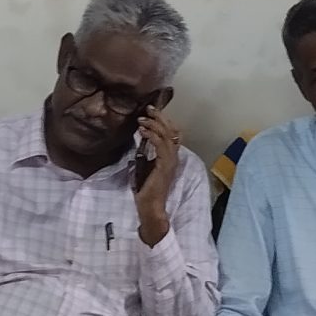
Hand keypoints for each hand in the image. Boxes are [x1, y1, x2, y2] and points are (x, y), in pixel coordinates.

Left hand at [132, 113, 183, 242]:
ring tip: (142, 119)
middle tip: (149, 108)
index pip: (173, 134)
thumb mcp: (147, 168)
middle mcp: (174, 158)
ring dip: (154, 125)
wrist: (151, 206)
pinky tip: (143, 131)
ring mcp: (171, 162)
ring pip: (167, 136)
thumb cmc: (147, 190)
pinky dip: (152, 136)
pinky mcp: (164, 166)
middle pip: (172, 131)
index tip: (151, 113)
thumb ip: (148, 155)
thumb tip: (141, 142)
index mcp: (170, 157)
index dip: (164, 121)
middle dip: (160, 118)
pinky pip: (161, 146)